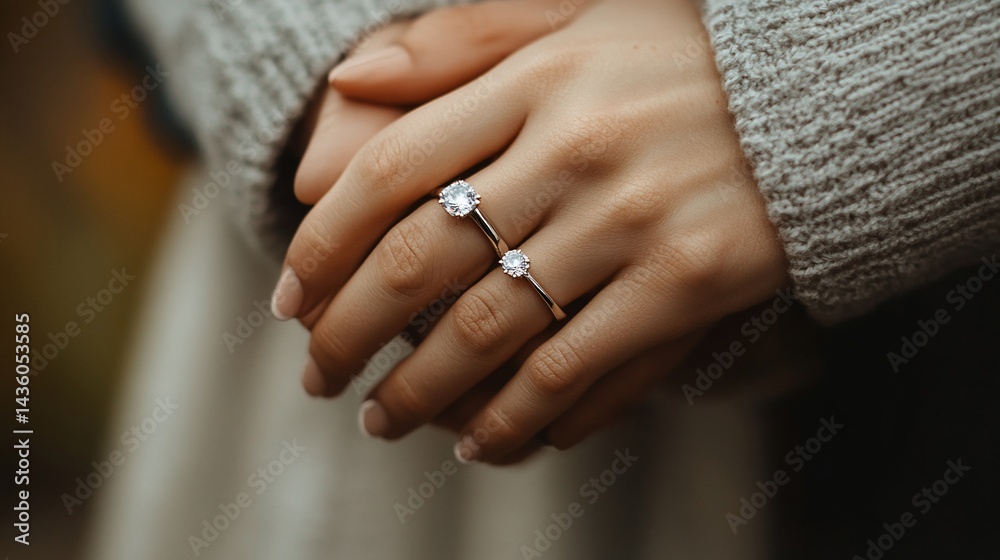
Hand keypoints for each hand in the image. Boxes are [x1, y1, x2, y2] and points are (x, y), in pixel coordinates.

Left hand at [276, 0, 788, 462]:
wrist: (825, 94)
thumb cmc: (685, 55)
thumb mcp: (573, 16)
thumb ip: (459, 41)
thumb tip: (349, 78)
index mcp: (535, 82)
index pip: (391, 170)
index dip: (324, 245)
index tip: (292, 300)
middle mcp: (572, 151)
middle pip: (421, 263)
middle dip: (351, 335)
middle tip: (319, 377)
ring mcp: (630, 222)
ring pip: (488, 331)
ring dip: (419, 391)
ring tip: (383, 420)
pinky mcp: (686, 285)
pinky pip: (579, 369)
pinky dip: (519, 417)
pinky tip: (482, 441)